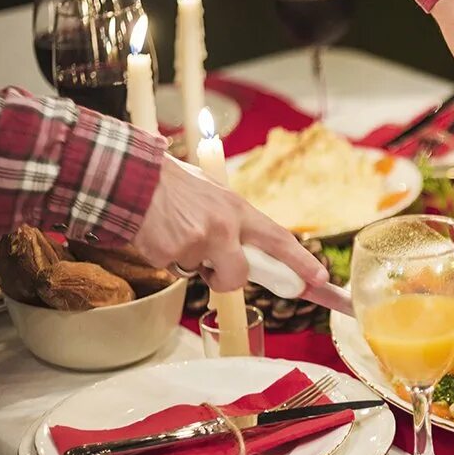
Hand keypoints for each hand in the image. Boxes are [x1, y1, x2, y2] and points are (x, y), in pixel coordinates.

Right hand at [133, 156, 327, 292]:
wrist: (132, 176)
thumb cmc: (175, 189)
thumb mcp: (215, 197)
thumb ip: (235, 225)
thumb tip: (255, 255)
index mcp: (238, 210)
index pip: (279, 239)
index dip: (301, 261)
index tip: (321, 278)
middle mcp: (223, 226)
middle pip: (239, 275)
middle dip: (229, 278)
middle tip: (217, 268)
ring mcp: (197, 241)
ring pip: (203, 275)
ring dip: (191, 263)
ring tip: (177, 232)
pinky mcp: (170, 253)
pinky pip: (176, 270)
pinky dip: (167, 259)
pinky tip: (159, 235)